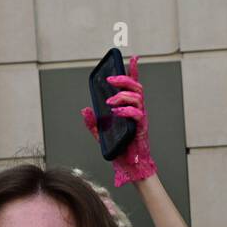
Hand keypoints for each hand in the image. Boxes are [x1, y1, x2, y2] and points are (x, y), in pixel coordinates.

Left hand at [80, 55, 156, 185]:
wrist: (130, 168)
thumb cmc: (121, 151)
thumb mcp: (102, 135)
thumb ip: (94, 122)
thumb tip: (85, 110)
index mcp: (131, 110)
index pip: (134, 87)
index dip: (134, 72)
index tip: (133, 59)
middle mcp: (138, 111)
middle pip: (136, 87)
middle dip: (124, 79)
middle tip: (110, 79)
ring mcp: (141, 119)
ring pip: (137, 98)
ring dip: (122, 96)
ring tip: (110, 101)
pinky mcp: (141, 129)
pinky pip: (137, 114)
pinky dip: (126, 110)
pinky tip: (117, 112)